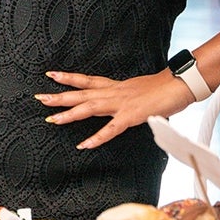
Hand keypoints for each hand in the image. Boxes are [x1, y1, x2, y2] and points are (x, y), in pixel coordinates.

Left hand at [34, 68, 194, 149]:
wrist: (180, 84)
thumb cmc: (163, 88)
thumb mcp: (138, 91)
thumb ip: (126, 98)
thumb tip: (122, 104)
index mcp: (115, 86)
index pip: (87, 80)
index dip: (69, 78)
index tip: (51, 75)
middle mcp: (114, 92)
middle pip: (82, 92)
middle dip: (60, 95)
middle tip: (39, 97)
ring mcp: (121, 104)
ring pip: (90, 107)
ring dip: (70, 114)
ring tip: (52, 119)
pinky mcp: (131, 116)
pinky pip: (111, 129)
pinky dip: (97, 137)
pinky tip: (84, 145)